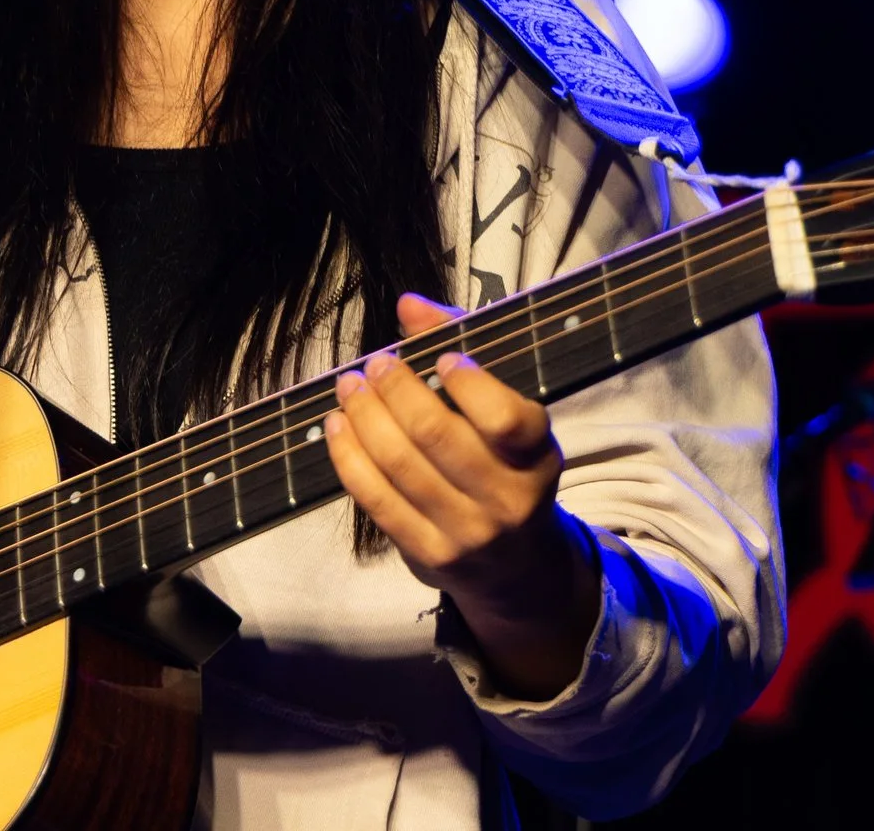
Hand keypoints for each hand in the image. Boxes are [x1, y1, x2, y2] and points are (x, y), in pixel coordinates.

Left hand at [323, 293, 602, 699]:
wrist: (518, 566)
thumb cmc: (506, 464)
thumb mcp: (507, 410)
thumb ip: (462, 347)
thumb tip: (409, 306)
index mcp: (537, 456)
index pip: (505, 419)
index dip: (469, 384)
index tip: (442, 358)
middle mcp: (507, 499)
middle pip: (436, 436)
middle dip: (396, 390)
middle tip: (376, 363)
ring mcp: (467, 532)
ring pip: (400, 467)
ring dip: (364, 417)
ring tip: (350, 385)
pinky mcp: (429, 555)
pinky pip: (377, 502)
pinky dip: (349, 458)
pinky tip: (336, 426)